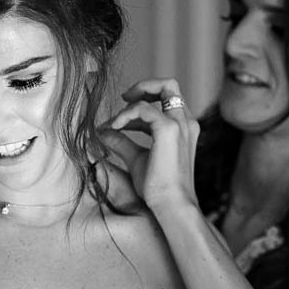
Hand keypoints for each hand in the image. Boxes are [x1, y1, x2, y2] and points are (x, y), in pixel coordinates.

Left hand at [99, 78, 199, 214]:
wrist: (171, 203)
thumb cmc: (158, 187)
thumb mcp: (136, 159)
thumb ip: (122, 142)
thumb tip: (103, 132)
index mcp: (183, 128)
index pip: (166, 100)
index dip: (144, 101)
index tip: (123, 115)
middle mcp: (185, 122)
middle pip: (169, 85)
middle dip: (144, 86)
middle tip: (124, 98)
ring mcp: (180, 123)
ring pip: (162, 88)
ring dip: (132, 102)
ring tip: (114, 123)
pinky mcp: (168, 129)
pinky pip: (143, 108)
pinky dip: (126, 115)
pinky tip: (115, 128)